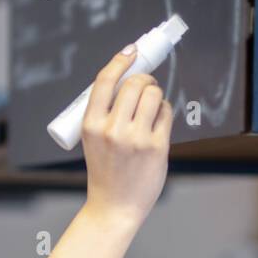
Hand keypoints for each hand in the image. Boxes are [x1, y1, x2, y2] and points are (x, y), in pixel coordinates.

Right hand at [80, 48, 172, 229]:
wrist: (114, 206)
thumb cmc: (105, 170)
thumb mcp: (93, 139)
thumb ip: (106, 113)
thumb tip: (131, 78)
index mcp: (91, 125)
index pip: (105, 81)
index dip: (120, 60)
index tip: (131, 51)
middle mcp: (112, 129)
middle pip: (134, 83)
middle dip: (144, 78)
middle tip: (146, 84)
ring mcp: (136, 138)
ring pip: (154, 95)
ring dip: (156, 93)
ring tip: (152, 105)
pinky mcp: (156, 147)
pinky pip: (166, 113)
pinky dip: (165, 111)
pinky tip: (159, 120)